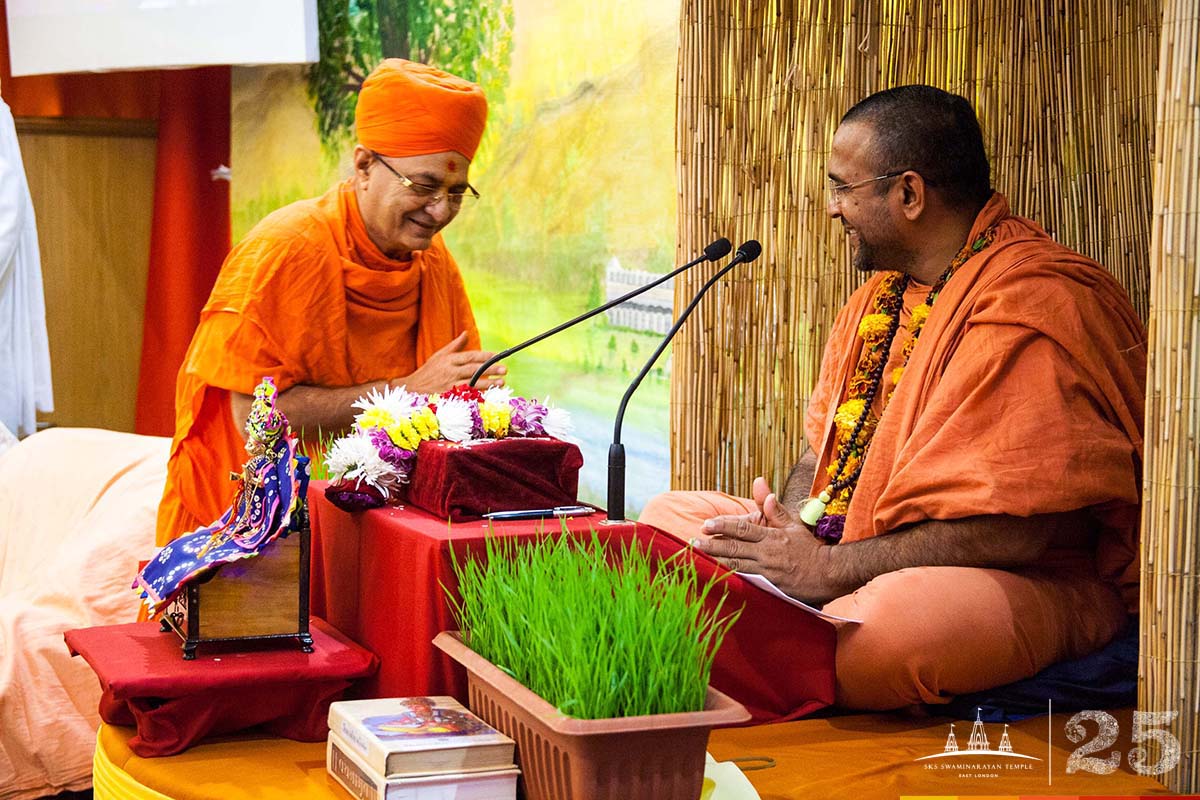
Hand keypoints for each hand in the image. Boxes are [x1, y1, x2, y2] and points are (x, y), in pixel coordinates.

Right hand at [399, 332, 506, 393]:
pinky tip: (489, 395)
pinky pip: (466, 396)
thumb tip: (466, 333)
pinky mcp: (449, 398)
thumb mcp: (439, 356)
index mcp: (449, 360)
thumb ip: (455, 346)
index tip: (498, 356)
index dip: (485, 356)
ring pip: (472, 384)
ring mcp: (449, 386)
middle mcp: (450, 372)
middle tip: (505, 369)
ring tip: (501, 383)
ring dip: (488, 384)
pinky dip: (478, 396)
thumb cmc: (428, 372)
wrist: (411, 389)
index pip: (470, 356)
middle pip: (474, 369)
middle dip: (490, 369)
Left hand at [692, 476, 836, 603]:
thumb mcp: (793, 525)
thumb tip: (760, 483)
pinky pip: (746, 583)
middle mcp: (767, 553)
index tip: (706, 524)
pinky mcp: (770, 588)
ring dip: (715, 563)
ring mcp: (768, 572)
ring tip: (696, 560)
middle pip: (734, 548)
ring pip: (736, 566)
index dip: (723, 526)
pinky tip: (715, 579)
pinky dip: (730, 580)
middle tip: (692, 542)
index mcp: (772, 537)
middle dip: (711, 545)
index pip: (742, 529)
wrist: (830, 572)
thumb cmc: (809, 548)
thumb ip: (773, 509)